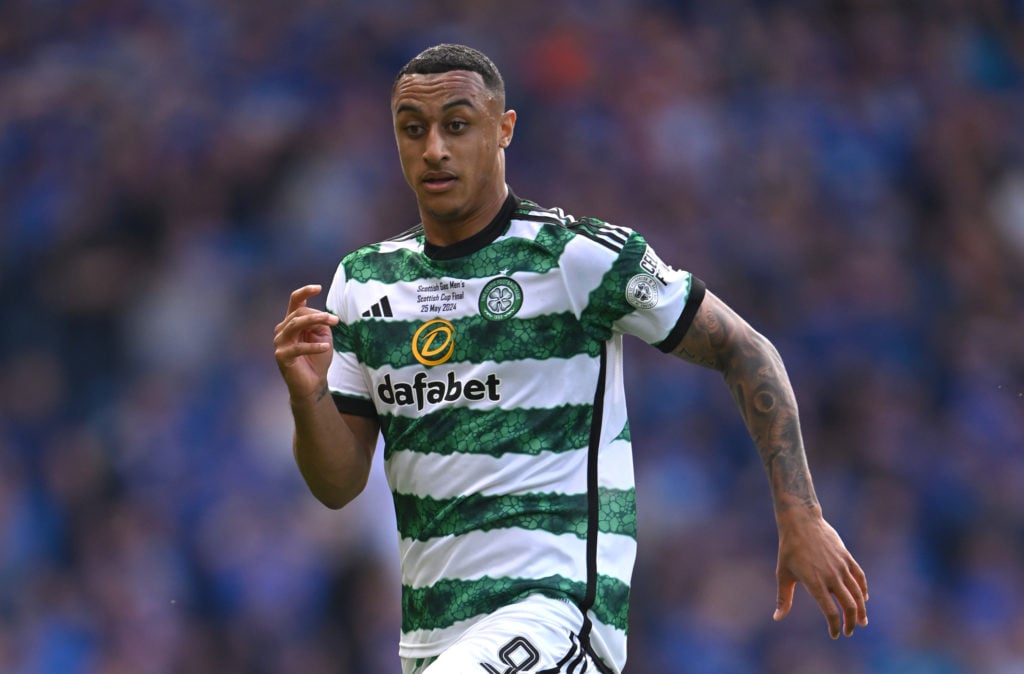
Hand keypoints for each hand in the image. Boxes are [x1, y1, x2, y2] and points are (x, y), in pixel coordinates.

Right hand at [273, 285, 339, 402]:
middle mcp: (283, 329)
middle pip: (299, 313)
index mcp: (292, 322)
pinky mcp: (281, 356)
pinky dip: (313, 346)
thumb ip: (320, 324)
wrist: (313, 383)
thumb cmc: (318, 358)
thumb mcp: (323, 336)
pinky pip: (298, 347)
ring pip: (295, 324)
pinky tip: (326, 347)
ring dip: (315, 321)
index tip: (318, 288)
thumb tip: (320, 317)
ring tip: (331, 322)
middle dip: (319, 314)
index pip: (295, 302)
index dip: (304, 292)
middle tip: (335, 320)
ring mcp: (280, 342)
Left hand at [773, 512, 868, 638]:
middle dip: (851, 623)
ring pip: (857, 593)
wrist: (801, 522)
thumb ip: (783, 598)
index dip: (835, 626)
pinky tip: (863, 598)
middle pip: (849, 606)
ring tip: (861, 621)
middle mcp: (831, 576)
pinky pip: (859, 577)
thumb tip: (777, 618)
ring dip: (861, 609)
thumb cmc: (789, 550)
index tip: (835, 634)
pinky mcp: (846, 557)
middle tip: (849, 631)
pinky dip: (863, 589)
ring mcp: (841, 566)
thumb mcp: (783, 574)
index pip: (830, 612)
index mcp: (815, 583)